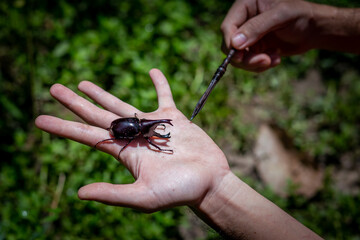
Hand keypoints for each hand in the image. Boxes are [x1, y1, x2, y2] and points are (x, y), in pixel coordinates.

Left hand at [35, 69, 229, 211]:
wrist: (209, 182)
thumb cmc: (179, 192)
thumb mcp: (144, 197)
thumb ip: (113, 194)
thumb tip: (80, 193)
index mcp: (124, 152)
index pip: (87, 135)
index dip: (64, 127)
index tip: (40, 119)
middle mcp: (134, 137)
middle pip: (98, 114)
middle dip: (76, 102)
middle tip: (55, 88)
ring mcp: (152, 126)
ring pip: (122, 104)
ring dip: (102, 93)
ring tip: (83, 83)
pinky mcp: (173, 118)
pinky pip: (164, 95)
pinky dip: (160, 83)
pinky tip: (152, 71)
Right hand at [221, 0, 318, 71]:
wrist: (315, 29)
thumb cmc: (301, 15)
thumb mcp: (281, 16)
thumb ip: (257, 27)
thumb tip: (235, 43)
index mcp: (246, 5)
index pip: (228, 25)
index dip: (230, 41)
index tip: (240, 55)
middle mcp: (244, 20)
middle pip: (230, 44)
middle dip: (245, 57)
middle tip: (264, 61)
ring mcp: (248, 36)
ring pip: (238, 56)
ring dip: (254, 63)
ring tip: (273, 60)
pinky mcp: (255, 48)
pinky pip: (249, 62)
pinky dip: (261, 65)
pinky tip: (276, 59)